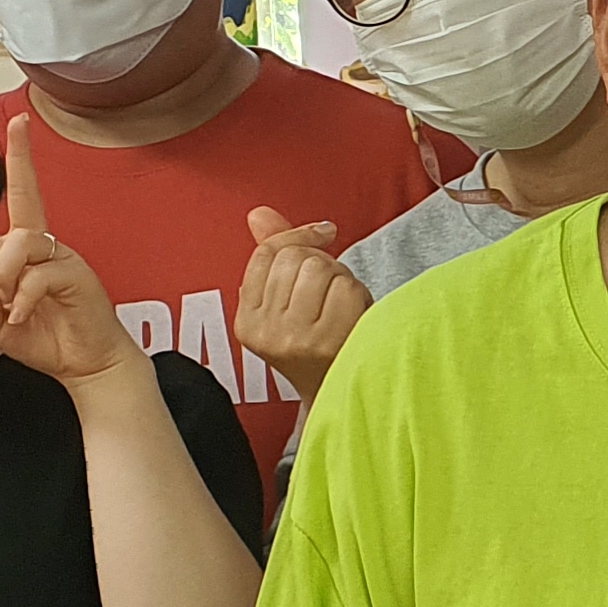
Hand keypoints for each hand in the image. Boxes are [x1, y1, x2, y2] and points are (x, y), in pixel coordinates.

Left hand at [0, 117, 136, 386]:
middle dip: (21, 156)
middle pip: (25, 193)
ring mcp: (58, 256)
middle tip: (19, 122)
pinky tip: (25, 316)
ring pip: (17, 245)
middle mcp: (34, 248)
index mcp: (11, 257)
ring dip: (5, 278)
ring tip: (10, 306)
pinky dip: (22, 300)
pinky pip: (35, 276)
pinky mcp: (74, 272)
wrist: (88, 364)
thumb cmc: (47, 339)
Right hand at [234, 208, 371, 396]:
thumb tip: (258, 213)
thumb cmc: (321, 342)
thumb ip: (275, 253)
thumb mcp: (290, 301)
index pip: (265, 254)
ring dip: (342, 278)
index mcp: (248, 321)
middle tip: (333, 289)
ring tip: (343, 304)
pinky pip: (346, 288)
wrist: (344, 394)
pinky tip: (355, 315)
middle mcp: (265, 332)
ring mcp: (293, 339)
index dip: (298, 236)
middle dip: (323, 262)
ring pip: (320, 268)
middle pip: (295, 258)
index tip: (324, 234)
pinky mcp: (326, 344)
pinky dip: (359, 295)